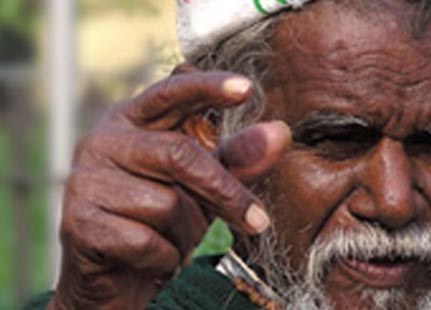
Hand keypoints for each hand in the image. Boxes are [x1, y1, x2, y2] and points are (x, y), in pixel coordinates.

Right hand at [48, 64, 290, 308]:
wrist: (117, 276)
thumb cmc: (163, 221)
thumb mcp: (205, 186)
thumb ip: (237, 159)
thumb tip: (279, 132)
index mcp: (133, 121)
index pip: (172, 92)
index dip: (209, 87)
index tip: (247, 88)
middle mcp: (103, 141)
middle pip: (180, 155)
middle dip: (226, 193)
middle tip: (259, 222)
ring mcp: (85, 180)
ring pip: (166, 203)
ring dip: (188, 233)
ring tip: (179, 241)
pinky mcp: (78, 222)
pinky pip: (145, 241)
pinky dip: (166, 258)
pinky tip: (157, 259)